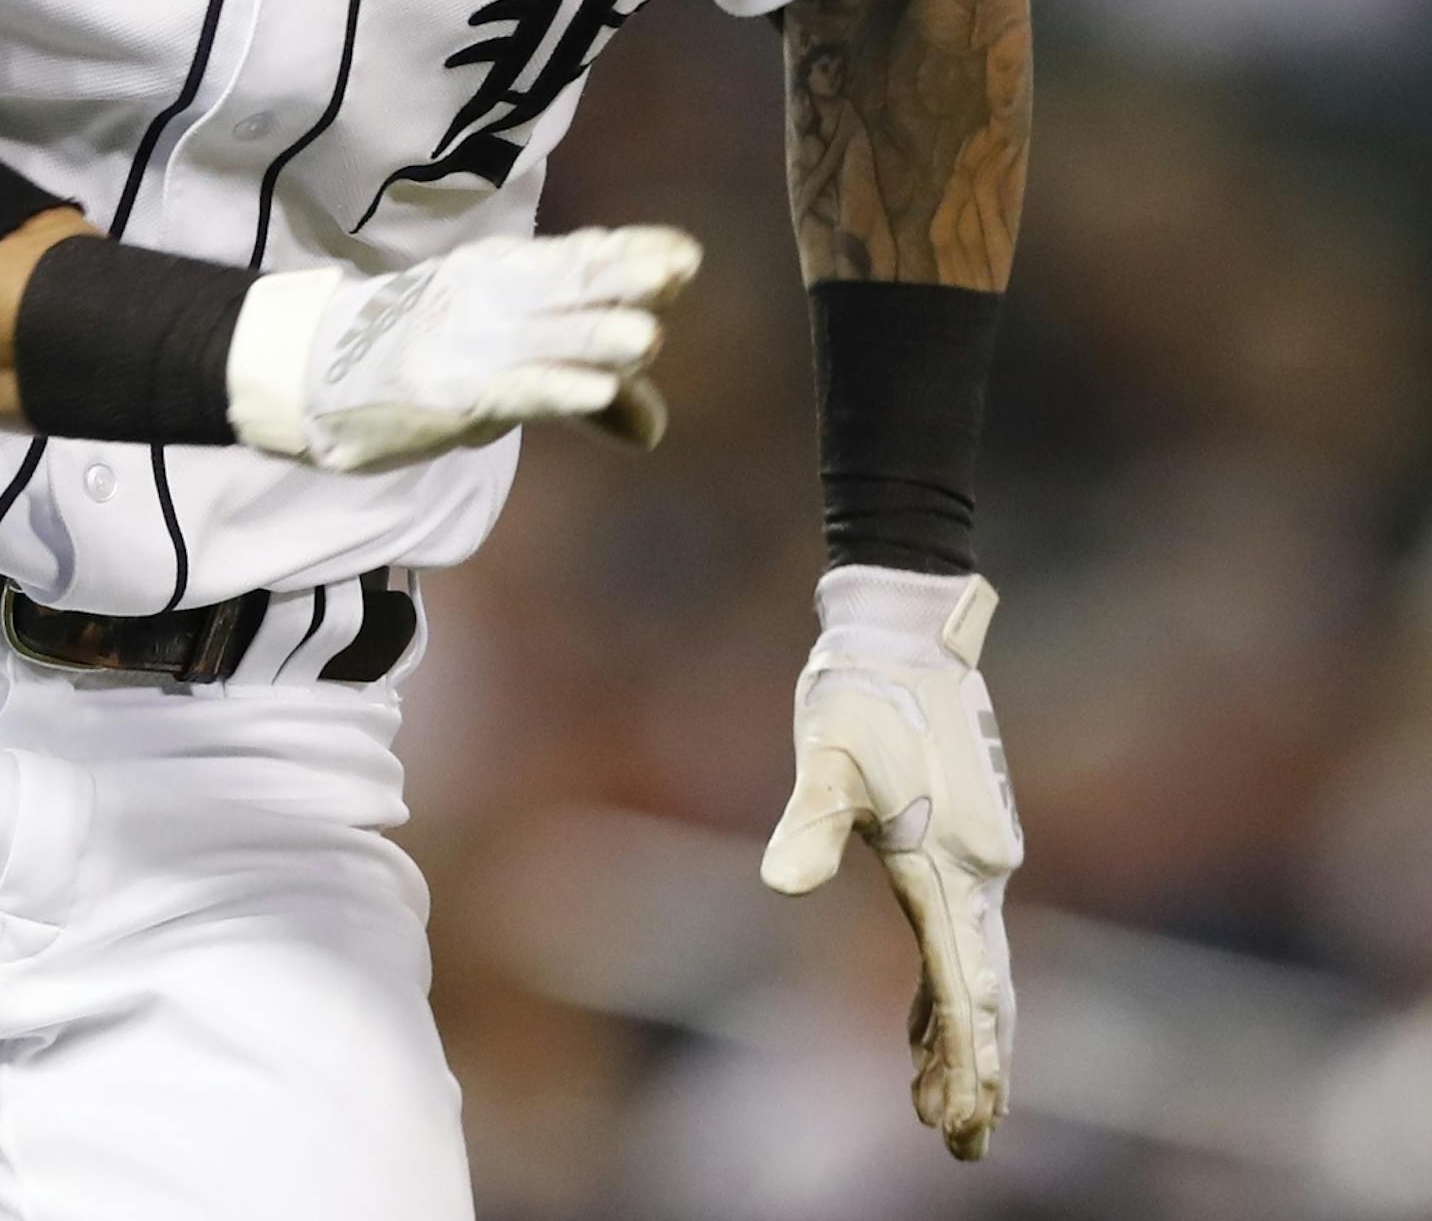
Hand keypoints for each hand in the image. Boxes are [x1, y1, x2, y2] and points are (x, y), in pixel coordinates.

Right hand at [223, 225, 700, 473]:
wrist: (317, 372)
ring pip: (546, 334)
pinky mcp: (452, 392)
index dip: (629, 253)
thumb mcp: (503, 362)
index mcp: (501, 271)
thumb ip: (581, 389)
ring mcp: (470, 342)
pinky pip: (515, 387)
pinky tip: (595, 389)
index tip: (683, 253)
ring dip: (596, 334)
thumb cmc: (422, 361)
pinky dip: (556, 385)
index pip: (575, 255)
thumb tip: (654, 428)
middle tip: (679, 268)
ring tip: (649, 336)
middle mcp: (490, 295)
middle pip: (567, 282)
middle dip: (624, 277)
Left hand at [760, 567, 1022, 1160]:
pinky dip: (950, 985)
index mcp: (948, 860)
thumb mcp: (825, 753)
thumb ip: (810, 823)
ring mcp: (979, 852)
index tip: (960, 1124)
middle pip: (987, 991)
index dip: (962, 1061)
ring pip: (981, 967)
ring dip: (964, 1036)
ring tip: (938, 1107)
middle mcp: (981, 866)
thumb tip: (780, 883)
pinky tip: (921, 1023)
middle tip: (961, 1143)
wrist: (906, 626)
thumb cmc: (860, 689)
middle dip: (976, 1071)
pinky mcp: (964, 838)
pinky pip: (964, 933)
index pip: (962, 985)